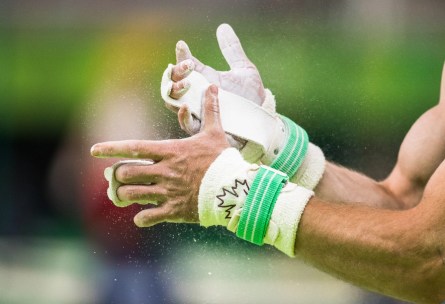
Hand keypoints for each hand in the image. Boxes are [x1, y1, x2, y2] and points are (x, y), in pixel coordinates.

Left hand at [91, 85, 229, 226]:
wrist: (235, 188)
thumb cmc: (223, 159)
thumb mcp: (215, 132)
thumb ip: (210, 110)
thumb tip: (212, 87)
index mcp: (170, 151)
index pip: (134, 147)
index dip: (111, 148)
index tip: (94, 150)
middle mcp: (164, 171)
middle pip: (126, 172)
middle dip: (118, 174)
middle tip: (118, 177)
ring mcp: (167, 192)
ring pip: (132, 194)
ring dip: (124, 196)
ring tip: (124, 196)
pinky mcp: (174, 211)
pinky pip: (147, 217)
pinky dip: (141, 219)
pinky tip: (142, 218)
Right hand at [167, 23, 266, 134]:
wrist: (262, 119)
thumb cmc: (252, 96)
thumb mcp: (244, 70)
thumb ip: (232, 50)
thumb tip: (223, 27)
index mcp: (204, 79)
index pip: (185, 67)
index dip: (180, 56)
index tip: (182, 46)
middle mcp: (197, 95)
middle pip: (173, 84)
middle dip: (174, 74)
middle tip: (187, 67)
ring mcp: (198, 111)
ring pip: (174, 103)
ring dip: (174, 93)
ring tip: (185, 85)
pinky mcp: (203, 128)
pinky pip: (187, 124)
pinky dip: (183, 116)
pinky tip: (186, 107)